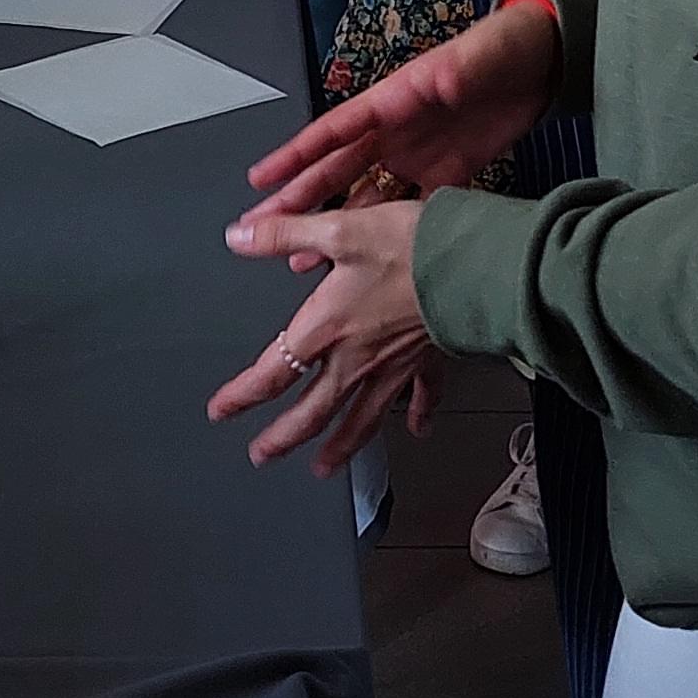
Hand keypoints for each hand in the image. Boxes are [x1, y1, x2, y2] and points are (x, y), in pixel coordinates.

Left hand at [206, 201, 440, 473]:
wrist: (476, 262)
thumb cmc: (413, 246)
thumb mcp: (340, 229)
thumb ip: (283, 234)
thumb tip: (236, 238)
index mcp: (328, 327)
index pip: (273, 373)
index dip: (242, 396)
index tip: (221, 411)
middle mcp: (357, 357)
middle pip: (312, 411)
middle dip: (283, 436)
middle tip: (262, 455)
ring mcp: (394, 365)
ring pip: (360, 418)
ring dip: (339, 446)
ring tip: (323, 468)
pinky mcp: (428, 359)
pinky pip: (421, 396)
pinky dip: (417, 414)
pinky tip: (415, 430)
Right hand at [240, 0, 560, 238]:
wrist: (544, 64)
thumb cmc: (505, 48)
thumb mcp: (478, 56)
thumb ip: (458, 70)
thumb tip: (441, 78)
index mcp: (393, 100)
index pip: (333, 131)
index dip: (294, 155)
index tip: (262, 178)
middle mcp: (397, 131)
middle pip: (336, 171)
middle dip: (297, 202)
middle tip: (261, 230)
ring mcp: (419, 154)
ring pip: (364, 197)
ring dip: (334, 226)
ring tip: (302, 260)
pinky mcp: (448, 172)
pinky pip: (408, 208)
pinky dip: (385, 233)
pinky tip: (371, 258)